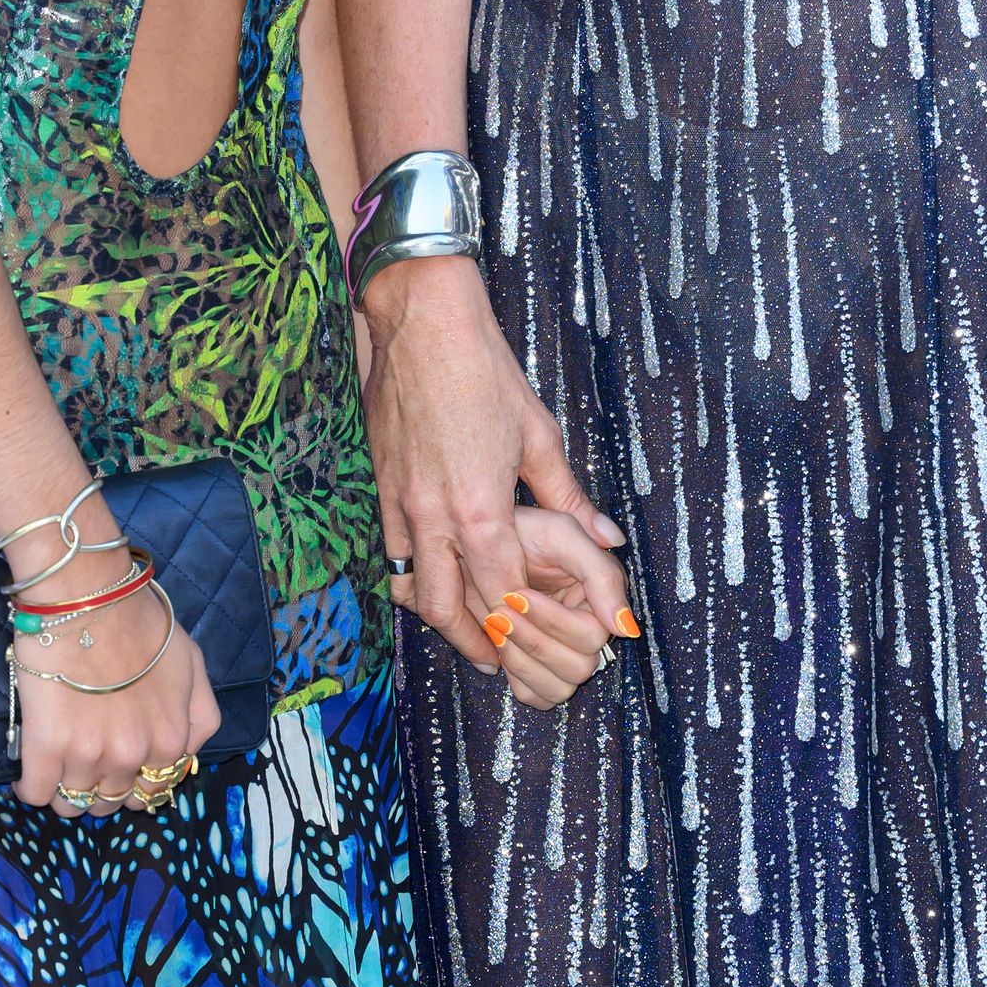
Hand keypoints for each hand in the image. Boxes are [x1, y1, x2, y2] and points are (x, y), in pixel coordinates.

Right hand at [9, 556, 220, 818]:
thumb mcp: (192, 665)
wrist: (88, 594)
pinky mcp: (46, 747)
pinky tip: (32, 771)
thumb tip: (185, 756)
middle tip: (86, 761)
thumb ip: (199, 716)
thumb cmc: (140, 622)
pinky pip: (36, 792)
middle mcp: (132, 756)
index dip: (132, 782)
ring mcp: (88, 755)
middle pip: (110, 802)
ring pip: (72, 804)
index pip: (151, 793)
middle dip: (99, 787)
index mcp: (170, 741)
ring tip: (58, 763)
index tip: (116, 768)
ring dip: (65, 789)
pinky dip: (32, 788)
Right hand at [360, 256, 624, 672]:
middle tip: (497, 662)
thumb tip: (606, 536)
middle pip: (449, 609)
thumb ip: (568, 495)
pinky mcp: (379, 488)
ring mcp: (399, 506)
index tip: (534, 645)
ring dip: (440, 617)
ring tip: (465, 634)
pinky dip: (411, 577)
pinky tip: (430, 581)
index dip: (519, 625)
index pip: (500, 593)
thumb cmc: (485, 374)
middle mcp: (434, 518)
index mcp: (480, 510)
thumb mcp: (539, 434)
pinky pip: (392, 553)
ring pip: (414, 588)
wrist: (423, 325)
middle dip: (474, 642)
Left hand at [477, 506, 638, 709]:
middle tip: (500, 611)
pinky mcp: (535, 668)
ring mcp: (560, 652)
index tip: (517, 594)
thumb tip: (627, 628)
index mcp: (600, 601)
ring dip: (523, 661)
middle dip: (534, 641)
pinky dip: (517, 677)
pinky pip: (536, 696)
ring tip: (496, 625)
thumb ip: (601, 574)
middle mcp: (586, 631)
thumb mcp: (561, 535)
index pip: (593, 636)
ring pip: (560, 689)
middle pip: (579, 667)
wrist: (476, 539)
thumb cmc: (520, 532)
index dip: (554, 621)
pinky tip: (498, 644)